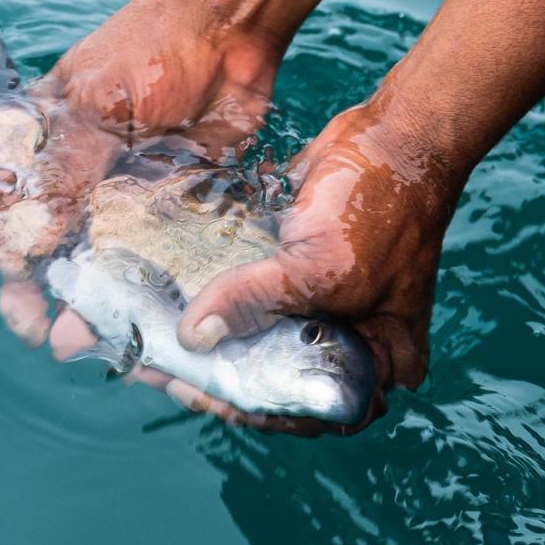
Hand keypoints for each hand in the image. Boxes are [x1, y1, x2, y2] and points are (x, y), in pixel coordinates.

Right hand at [0, 0, 280, 347]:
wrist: (229, 28)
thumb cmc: (149, 49)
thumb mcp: (94, 106)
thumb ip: (63, 173)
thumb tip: (25, 242)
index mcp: (46, 145)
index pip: (12, 215)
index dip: (10, 264)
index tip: (22, 307)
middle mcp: (84, 176)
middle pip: (59, 249)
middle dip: (54, 296)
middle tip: (57, 338)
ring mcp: (132, 193)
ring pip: (110, 261)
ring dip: (104, 300)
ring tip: (104, 342)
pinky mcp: (179, 204)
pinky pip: (164, 253)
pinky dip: (157, 285)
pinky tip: (156, 317)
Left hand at [173, 93, 469, 430]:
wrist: (396, 136)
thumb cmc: (382, 208)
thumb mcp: (321, 267)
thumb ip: (258, 301)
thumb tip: (193, 337)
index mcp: (368, 364)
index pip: (296, 409)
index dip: (237, 403)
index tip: (183, 386)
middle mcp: (343, 344)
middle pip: (267, 376)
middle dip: (209, 372)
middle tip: (150, 364)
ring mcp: (318, 309)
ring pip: (252, 337)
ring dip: (203, 337)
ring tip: (148, 335)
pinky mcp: (293, 274)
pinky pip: (248, 295)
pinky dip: (212, 297)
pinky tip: (167, 297)